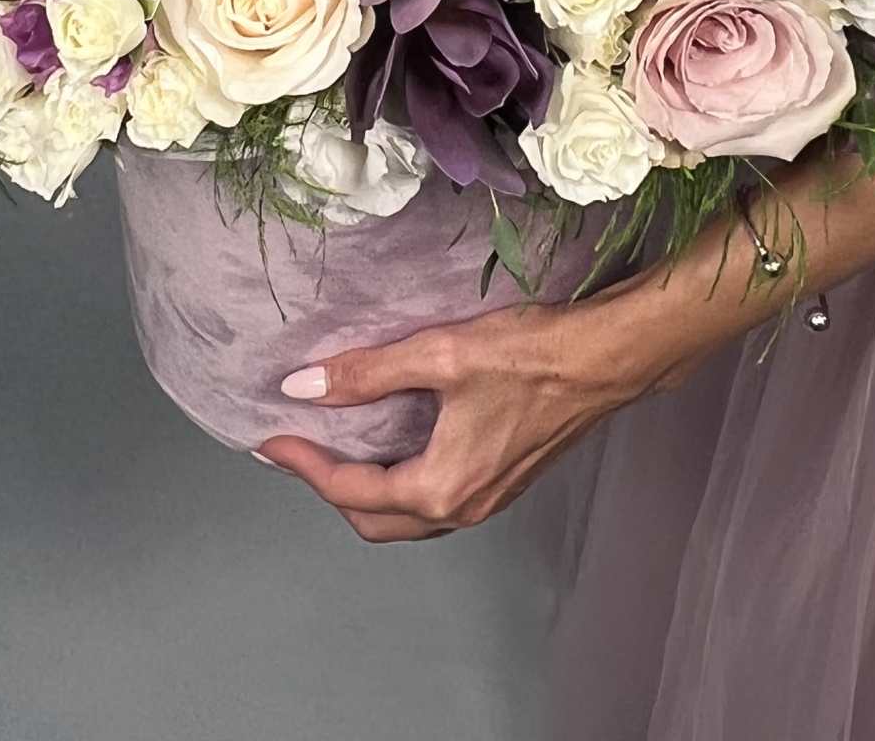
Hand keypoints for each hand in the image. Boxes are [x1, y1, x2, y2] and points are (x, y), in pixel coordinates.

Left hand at [256, 276, 698, 542]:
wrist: (606, 362)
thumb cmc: (529, 355)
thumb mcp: (439, 354)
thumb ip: (367, 374)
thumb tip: (301, 386)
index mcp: (439, 487)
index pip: (349, 490)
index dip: (302, 464)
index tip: (268, 439)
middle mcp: (461, 509)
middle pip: (373, 520)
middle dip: (328, 488)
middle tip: (295, 449)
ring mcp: (486, 502)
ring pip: (406, 518)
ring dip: (364, 492)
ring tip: (336, 448)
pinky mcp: (503, 483)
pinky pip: (434, 504)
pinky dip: (400, 485)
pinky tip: (394, 445)